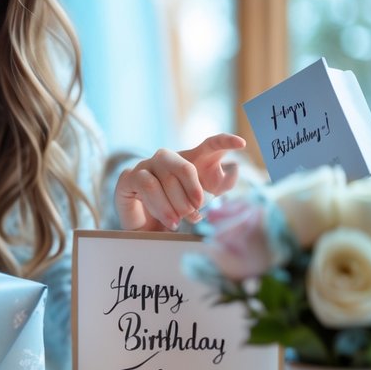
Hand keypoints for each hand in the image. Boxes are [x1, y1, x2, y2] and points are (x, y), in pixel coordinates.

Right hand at [115, 133, 246, 231]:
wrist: (145, 228)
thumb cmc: (176, 211)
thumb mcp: (200, 202)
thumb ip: (218, 187)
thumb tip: (233, 169)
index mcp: (190, 161)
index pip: (209, 144)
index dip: (225, 141)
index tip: (241, 144)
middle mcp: (167, 158)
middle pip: (184, 165)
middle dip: (193, 191)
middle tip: (196, 210)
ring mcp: (146, 165)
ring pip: (164, 178)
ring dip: (175, 203)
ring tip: (179, 220)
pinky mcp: (129, 176)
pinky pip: (147, 185)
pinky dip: (159, 205)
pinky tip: (167, 219)